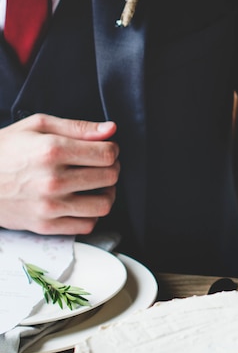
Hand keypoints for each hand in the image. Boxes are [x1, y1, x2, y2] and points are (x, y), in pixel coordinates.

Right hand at [0, 114, 119, 234]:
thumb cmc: (5, 149)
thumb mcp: (36, 126)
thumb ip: (77, 127)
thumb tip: (111, 129)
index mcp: (52, 150)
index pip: (106, 154)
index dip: (112, 150)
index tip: (106, 150)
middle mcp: (53, 179)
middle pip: (109, 177)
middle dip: (113, 169)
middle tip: (103, 166)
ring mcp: (50, 205)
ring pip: (104, 204)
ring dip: (108, 194)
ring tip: (98, 186)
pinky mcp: (47, 225)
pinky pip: (88, 225)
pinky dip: (92, 214)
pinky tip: (84, 203)